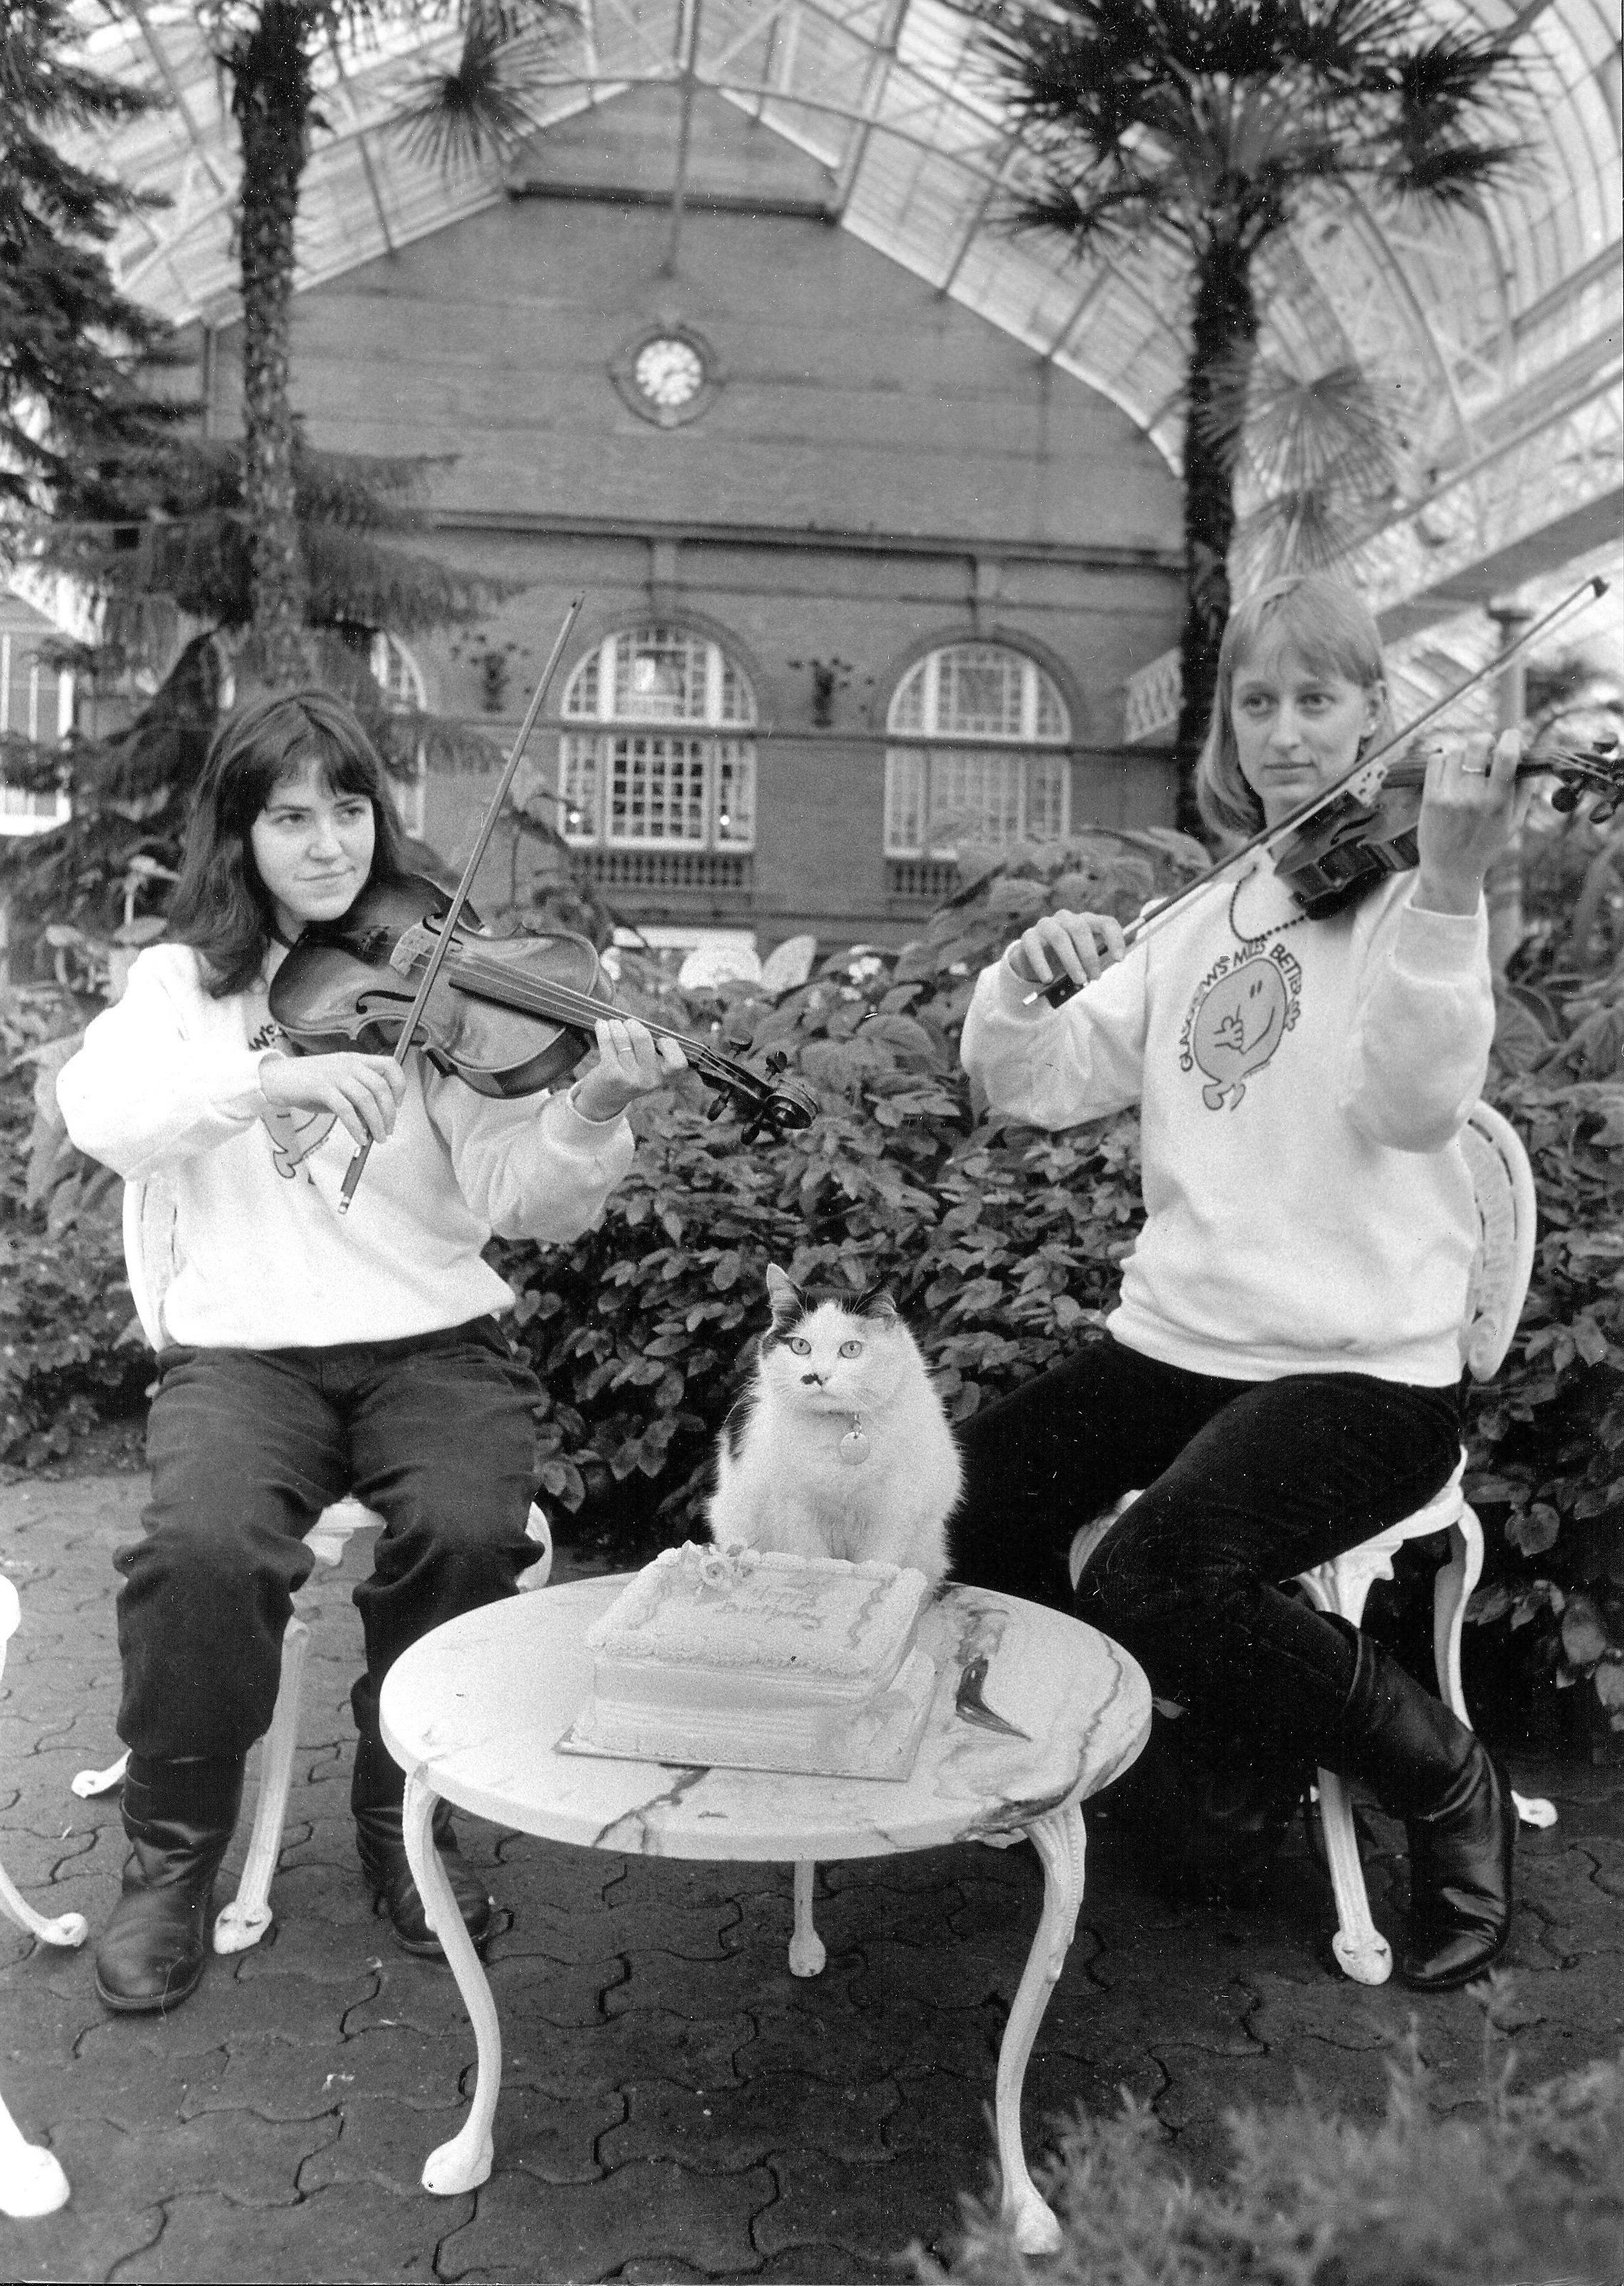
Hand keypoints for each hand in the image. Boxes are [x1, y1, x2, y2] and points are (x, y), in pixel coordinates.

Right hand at [259, 1050, 405, 1147]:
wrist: (275, 1079)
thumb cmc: (306, 1083)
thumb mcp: (337, 1084)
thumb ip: (356, 1097)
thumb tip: (375, 1119)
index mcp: (355, 1059)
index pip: (389, 1064)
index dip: (399, 1085)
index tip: (398, 1104)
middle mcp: (348, 1064)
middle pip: (380, 1087)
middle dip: (389, 1112)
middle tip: (388, 1130)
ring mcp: (335, 1075)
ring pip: (366, 1099)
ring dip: (376, 1122)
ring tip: (377, 1138)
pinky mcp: (321, 1088)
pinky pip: (346, 1109)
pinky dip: (356, 1127)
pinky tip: (359, 1138)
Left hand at [570, 1017, 686, 1121]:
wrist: (604, 1100)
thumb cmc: (627, 1076)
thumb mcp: (646, 1071)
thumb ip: (651, 1051)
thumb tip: (641, 1024)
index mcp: (661, 1076)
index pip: (678, 1063)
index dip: (670, 1045)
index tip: (659, 1040)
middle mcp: (648, 1079)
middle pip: (643, 1037)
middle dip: (633, 1025)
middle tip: (627, 1024)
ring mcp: (629, 1078)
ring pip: (622, 1037)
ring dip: (616, 1025)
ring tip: (613, 1025)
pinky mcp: (611, 1074)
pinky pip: (607, 1042)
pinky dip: (603, 1029)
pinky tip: (601, 1025)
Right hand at [1005, 909, 1127, 992]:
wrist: (1036, 962)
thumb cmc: (1066, 960)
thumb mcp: (1084, 960)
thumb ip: (1095, 960)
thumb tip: (1103, 969)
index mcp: (1086, 921)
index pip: (1106, 923)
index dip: (1115, 939)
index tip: (1119, 959)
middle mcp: (1067, 918)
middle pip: (1081, 930)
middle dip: (1090, 956)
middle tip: (1095, 977)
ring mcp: (1046, 925)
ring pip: (1060, 938)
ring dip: (1071, 961)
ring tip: (1078, 981)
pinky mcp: (1029, 937)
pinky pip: (1035, 948)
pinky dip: (1042, 965)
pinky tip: (1048, 979)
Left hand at [1413, 729, 1526, 915]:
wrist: (1450, 869)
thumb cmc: (1486, 845)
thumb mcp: (1514, 823)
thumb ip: (1524, 790)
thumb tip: (1530, 758)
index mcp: (1498, 802)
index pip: (1506, 756)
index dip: (1511, 738)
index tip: (1512, 736)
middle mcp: (1473, 797)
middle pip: (1477, 744)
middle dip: (1485, 740)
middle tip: (1487, 749)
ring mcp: (1449, 796)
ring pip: (1456, 752)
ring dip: (1464, 755)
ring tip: (1467, 770)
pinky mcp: (1430, 798)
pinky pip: (1435, 761)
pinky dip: (1443, 760)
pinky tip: (1450, 772)